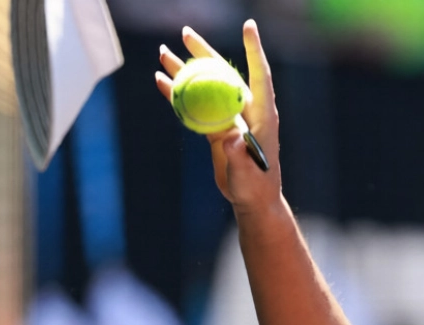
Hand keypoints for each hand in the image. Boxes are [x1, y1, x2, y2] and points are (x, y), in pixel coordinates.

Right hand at [156, 20, 281, 211]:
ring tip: (162, 52)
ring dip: (184, 70)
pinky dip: (178, 96)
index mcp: (262, 114)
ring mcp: (229, 117)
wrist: (251, 200)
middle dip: (204, 52)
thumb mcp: (247, 174)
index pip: (258, 75)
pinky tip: (161, 83)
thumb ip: (240, 155)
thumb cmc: (255, 188)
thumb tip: (231, 135)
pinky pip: (194, 107)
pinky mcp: (215, 128)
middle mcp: (245, 110)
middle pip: (223, 73)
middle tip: (184, 32)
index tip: (247, 25)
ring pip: (204, 87)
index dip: (253, 50)